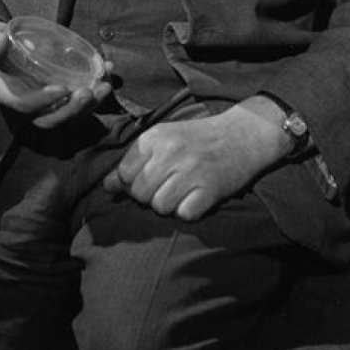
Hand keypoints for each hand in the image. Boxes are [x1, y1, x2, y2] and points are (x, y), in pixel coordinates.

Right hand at [0, 19, 112, 128]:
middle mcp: (23, 105)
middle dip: (71, 110)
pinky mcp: (56, 96)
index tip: (62, 89)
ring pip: (66, 114)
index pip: (23, 105)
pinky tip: (107, 72)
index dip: (42, 101)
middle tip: (88, 93)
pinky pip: (75, 100)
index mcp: (4, 94)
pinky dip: (94, 90)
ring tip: (105, 86)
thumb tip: (0, 42)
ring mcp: (42, 103)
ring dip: (88, 105)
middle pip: (49, 119)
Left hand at [103, 96, 290, 219]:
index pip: (124, 174)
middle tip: (169, 184)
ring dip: (170, 204)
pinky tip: (197, 196)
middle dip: (150, 195)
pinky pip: (184, 215)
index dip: (132, 182)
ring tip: (183, 190)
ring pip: (160, 207)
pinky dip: (189, 210)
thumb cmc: (198, 139)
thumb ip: (135, 160)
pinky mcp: (209, 190)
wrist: (242, 135)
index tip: (149, 177)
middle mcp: (170, 153)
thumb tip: (107, 186)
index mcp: (154, 137)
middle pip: (140, 194)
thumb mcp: (164, 137)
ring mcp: (190, 171)